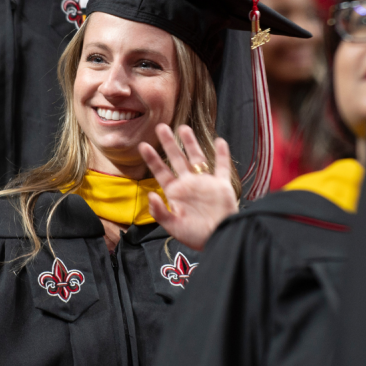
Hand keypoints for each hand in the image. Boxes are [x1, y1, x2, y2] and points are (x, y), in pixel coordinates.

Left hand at [139, 124, 237, 250]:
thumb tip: (150, 196)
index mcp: (176, 193)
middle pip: (177, 159)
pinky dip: (222, 154)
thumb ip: (160, 212)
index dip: (152, 159)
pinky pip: (222, 166)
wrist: (219, 238)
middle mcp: (189, 184)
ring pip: (197, 158)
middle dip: (169, 143)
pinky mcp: (221, 185)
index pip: (161, 172)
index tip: (143, 145)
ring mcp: (205, 183)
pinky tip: (220, 141)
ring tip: (183, 127)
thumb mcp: (173, 226)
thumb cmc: (195, 236)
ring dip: (191, 143)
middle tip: (161, 126)